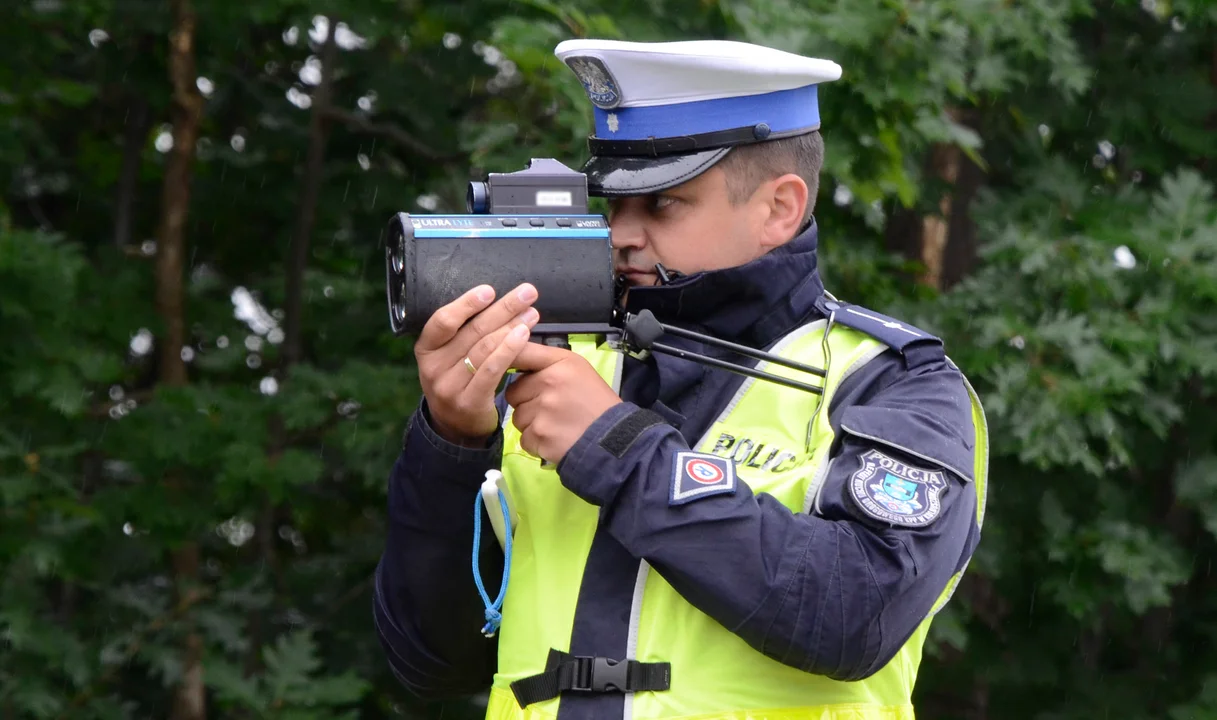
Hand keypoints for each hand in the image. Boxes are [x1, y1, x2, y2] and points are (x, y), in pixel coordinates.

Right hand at [413, 283, 540, 445]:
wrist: (456, 426)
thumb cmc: (459, 379)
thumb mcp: (450, 356)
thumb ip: (465, 332)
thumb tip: (498, 300)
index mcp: (426, 348)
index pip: (442, 321)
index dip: (466, 303)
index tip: (490, 290)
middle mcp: (433, 367)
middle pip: (471, 331)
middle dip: (502, 308)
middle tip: (527, 293)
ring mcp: (449, 386)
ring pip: (484, 348)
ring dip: (512, 326)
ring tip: (532, 314)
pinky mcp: (468, 401)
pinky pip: (492, 371)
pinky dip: (510, 350)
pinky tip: (524, 336)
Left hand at [504, 342, 622, 463]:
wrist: (614, 438)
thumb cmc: (597, 402)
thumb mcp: (579, 370)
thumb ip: (547, 362)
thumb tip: (514, 357)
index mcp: (560, 363)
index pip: (522, 353)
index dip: (510, 361)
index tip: (506, 368)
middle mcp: (548, 383)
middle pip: (513, 392)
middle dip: (526, 402)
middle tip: (549, 408)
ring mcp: (542, 411)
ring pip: (517, 417)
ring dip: (531, 424)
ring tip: (555, 424)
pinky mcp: (540, 436)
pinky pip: (524, 438)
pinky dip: (536, 442)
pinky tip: (555, 439)